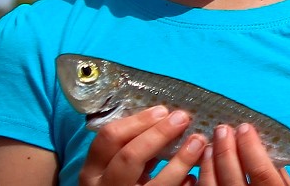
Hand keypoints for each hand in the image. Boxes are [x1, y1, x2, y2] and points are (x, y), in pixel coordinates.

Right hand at [79, 106, 205, 185]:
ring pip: (156, 183)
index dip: (138, 122)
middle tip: (182, 119)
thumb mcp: (113, 167)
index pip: (109, 138)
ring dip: (181, 160)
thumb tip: (163, 119)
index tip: (162, 111)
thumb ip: (130, 147)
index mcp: (92, 171)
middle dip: (159, 134)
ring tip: (198, 142)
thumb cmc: (119, 183)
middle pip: (130, 156)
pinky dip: (182, 184)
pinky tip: (193, 176)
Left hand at [196, 123, 289, 185]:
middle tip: (222, 130)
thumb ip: (280, 178)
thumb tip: (265, 151)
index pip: (260, 171)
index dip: (250, 147)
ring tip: (209, 146)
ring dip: (209, 164)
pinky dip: (200, 180)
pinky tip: (202, 167)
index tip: (245, 128)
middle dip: (226, 150)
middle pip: (232, 177)